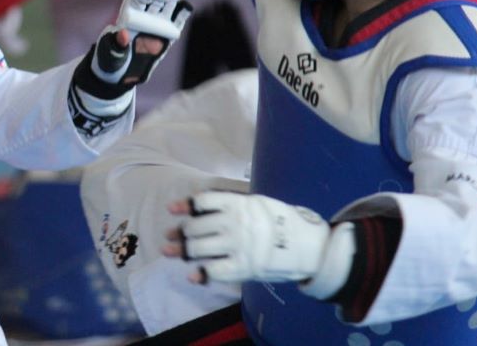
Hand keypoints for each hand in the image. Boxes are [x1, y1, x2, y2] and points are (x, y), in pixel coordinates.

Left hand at [92, 0, 190, 88]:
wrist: (120, 73)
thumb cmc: (110, 59)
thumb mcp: (110, 53)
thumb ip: (116, 44)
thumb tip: (124, 34)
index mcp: (129, 14)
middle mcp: (144, 15)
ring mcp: (156, 24)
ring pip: (168, 5)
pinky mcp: (166, 35)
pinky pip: (176, 22)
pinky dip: (182, 14)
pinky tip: (187, 7)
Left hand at [163, 192, 329, 284]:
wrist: (308, 245)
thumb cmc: (280, 221)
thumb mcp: (257, 203)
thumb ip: (231, 204)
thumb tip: (201, 207)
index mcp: (238, 204)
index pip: (203, 202)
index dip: (185, 206)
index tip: (171, 209)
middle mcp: (234, 223)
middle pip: (196, 227)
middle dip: (179, 232)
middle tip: (169, 236)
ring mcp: (238, 246)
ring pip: (199, 248)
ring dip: (182, 251)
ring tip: (168, 251)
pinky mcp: (244, 267)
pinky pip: (215, 271)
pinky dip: (201, 273)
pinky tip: (193, 274)